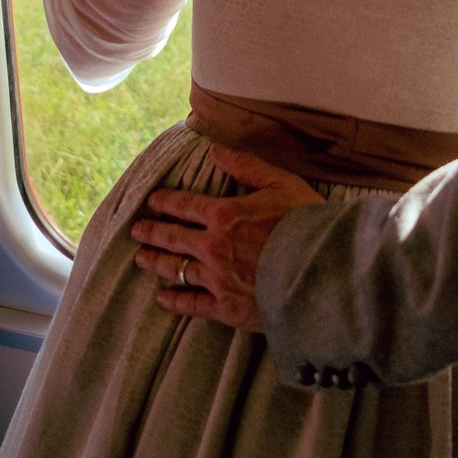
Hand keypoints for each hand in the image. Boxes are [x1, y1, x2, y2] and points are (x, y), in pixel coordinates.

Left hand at [131, 147, 322, 330]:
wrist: (321, 272)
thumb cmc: (305, 223)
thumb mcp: (281, 183)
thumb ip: (246, 165)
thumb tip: (215, 150)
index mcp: (224, 215)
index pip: (185, 205)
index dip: (166, 201)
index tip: (152, 201)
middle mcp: (213, 247)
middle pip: (173, 238)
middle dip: (152, 232)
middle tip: (137, 230)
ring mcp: (216, 280)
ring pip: (177, 269)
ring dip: (157, 262)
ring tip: (142, 259)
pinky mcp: (225, 308)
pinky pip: (192, 305)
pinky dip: (175, 301)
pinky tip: (163, 298)